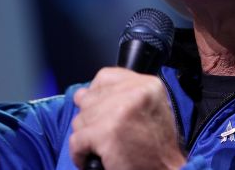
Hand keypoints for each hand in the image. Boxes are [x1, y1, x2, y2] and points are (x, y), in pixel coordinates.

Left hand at [70, 68, 186, 169]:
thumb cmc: (158, 147)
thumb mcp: (150, 107)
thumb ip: (121, 95)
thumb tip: (82, 94)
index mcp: (147, 84)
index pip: (104, 77)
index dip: (98, 95)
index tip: (103, 111)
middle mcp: (134, 93)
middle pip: (89, 98)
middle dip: (90, 119)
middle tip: (105, 134)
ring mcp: (118, 112)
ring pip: (80, 119)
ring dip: (86, 136)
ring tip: (101, 147)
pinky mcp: (105, 133)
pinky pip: (76, 140)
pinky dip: (79, 153)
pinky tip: (91, 158)